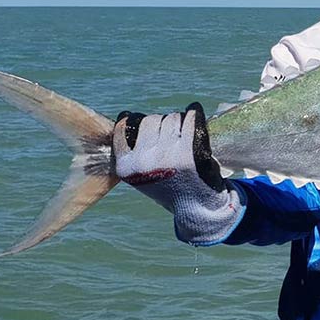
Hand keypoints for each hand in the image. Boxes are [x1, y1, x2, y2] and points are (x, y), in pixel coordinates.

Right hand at [113, 102, 243, 243]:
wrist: (195, 207)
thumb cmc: (168, 187)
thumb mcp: (139, 176)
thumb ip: (130, 154)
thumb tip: (125, 118)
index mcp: (125, 166)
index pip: (123, 127)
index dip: (137, 122)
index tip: (148, 127)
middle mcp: (143, 160)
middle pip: (150, 120)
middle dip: (161, 123)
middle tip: (171, 135)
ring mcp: (166, 155)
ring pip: (171, 118)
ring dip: (177, 121)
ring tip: (183, 134)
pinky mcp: (189, 152)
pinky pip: (190, 121)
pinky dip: (194, 114)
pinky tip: (195, 112)